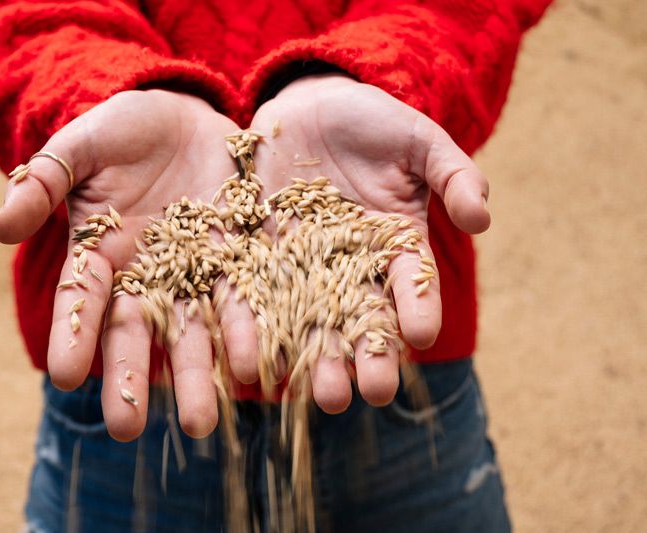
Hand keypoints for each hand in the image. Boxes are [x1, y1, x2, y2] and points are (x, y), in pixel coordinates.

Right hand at [0, 90, 243, 440]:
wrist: (191, 118)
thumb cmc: (126, 130)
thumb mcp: (84, 145)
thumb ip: (47, 180)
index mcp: (102, 253)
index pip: (81, 301)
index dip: (72, 334)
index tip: (62, 374)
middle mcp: (149, 276)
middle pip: (137, 334)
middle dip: (131, 380)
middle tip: (125, 430)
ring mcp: (198, 272)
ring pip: (195, 331)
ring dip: (198, 376)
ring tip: (203, 423)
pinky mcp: (243, 260)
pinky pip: (246, 301)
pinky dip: (250, 332)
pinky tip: (257, 366)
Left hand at [249, 74, 489, 412]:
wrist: (311, 108)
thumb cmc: (374, 123)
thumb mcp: (418, 142)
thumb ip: (452, 175)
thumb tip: (482, 218)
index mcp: (396, 246)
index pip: (412, 286)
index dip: (418, 309)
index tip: (422, 335)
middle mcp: (350, 268)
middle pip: (360, 320)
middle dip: (366, 357)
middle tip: (369, 394)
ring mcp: (302, 265)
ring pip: (309, 319)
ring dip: (314, 358)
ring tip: (318, 396)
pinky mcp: (258, 255)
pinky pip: (256, 293)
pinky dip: (255, 325)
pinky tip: (255, 358)